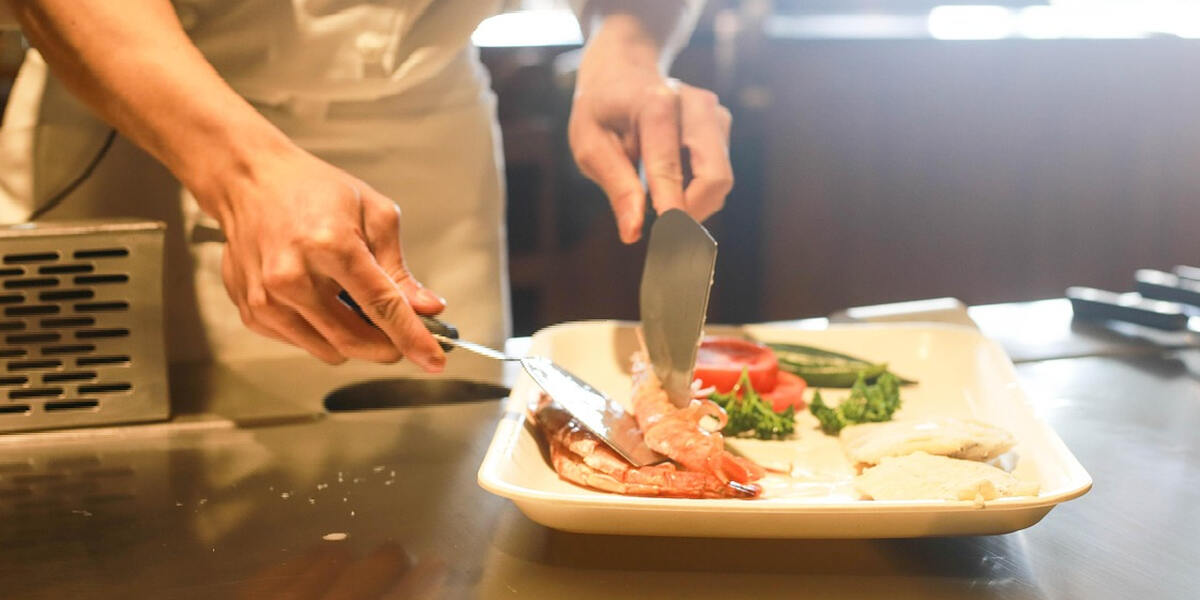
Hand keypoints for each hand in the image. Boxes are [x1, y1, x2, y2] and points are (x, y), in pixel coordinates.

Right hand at [194, 144, 446, 369]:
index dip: (413, 338)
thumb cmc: (312, 190)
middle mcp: (292, 277)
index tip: (434, 360)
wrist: (249, 181)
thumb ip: (399, 270)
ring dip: (355, 340)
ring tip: (355, 302)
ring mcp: (267, 299)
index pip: (381, 307)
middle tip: (403, 335)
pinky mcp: (253, 313)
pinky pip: (303, 343)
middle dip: (388, 346)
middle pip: (354, 340)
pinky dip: (323, 332)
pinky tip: (322, 299)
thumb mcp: (374, 215)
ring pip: (330, 350)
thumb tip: (426, 309)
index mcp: (329, 245)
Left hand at [568, 21, 732, 243]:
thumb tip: (634, 232)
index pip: (670, 169)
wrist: (624, 72)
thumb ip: (616, 187)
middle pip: (715, 177)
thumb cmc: (601, 111)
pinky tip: (670, 183)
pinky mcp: (723, 125)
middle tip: (663, 235)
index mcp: (656, 105)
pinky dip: (697, 191)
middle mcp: (695, 105)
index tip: (670, 247)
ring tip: (656, 200)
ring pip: (720, 180)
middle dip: (692, 214)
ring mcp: (714, 113)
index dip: (673, 213)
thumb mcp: (590, 145)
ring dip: (693, 203)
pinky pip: (718, 174)